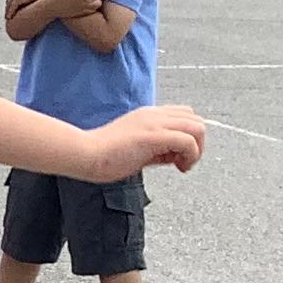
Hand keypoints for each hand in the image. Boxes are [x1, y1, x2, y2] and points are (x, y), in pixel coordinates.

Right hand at [79, 104, 207, 180]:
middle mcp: (154, 115)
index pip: (184, 116)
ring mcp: (154, 123)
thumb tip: (173, 156)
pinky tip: (178, 167)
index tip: (176, 156)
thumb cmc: (102, 155)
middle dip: (198, 143)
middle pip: (196, 119)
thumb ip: (156, 149)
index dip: (188, 136)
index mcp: (148, 116)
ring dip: (197, 149)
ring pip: (197, 127)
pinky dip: (190, 156)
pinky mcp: (154, 136)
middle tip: (183, 161)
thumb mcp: (136, 149)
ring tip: (182, 165)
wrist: (85, 154)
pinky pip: (188, 141)